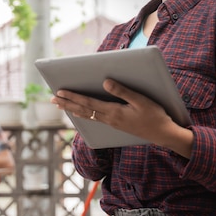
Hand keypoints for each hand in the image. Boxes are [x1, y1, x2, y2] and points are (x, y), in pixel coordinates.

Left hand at [51, 79, 192, 156]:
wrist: (163, 134)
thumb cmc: (154, 115)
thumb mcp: (140, 100)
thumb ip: (122, 91)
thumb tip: (105, 82)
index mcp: (113, 112)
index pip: (88, 103)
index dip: (72, 97)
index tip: (60, 92)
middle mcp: (109, 119)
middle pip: (83, 110)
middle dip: (67, 103)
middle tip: (52, 99)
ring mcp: (111, 123)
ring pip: (87, 115)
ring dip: (72, 109)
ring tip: (60, 105)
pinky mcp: (115, 124)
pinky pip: (94, 118)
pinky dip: (83, 114)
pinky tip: (80, 112)